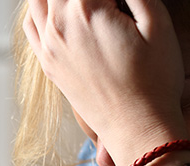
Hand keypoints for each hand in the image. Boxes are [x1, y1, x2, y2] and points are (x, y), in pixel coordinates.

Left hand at [22, 0, 187, 165]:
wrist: (136, 129)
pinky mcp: (48, 63)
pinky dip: (41, 7)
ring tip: (87, 5)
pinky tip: (61, 9)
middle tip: (110, 7)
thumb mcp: (158, 24)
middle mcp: (59, 26)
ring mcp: (49, 45)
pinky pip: (31, 23)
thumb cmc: (155, 81)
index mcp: (86, 10)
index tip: (122, 4)